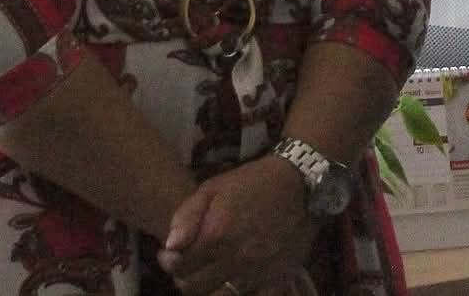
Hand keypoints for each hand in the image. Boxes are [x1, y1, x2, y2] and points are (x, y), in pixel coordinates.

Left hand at [157, 155, 317, 294]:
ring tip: (212, 276)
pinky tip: (238, 284)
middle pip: (195, 288)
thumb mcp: (213, 188)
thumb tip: (168, 247)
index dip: (171, 262)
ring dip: (209, 290)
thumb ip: (186, 216)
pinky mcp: (277, 281)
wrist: (300, 185)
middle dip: (186, 278)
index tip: (173, 254)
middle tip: (191, 265)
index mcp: (215, 236)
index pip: (179, 268)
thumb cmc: (252, 183)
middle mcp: (234, 260)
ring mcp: (256, 274)